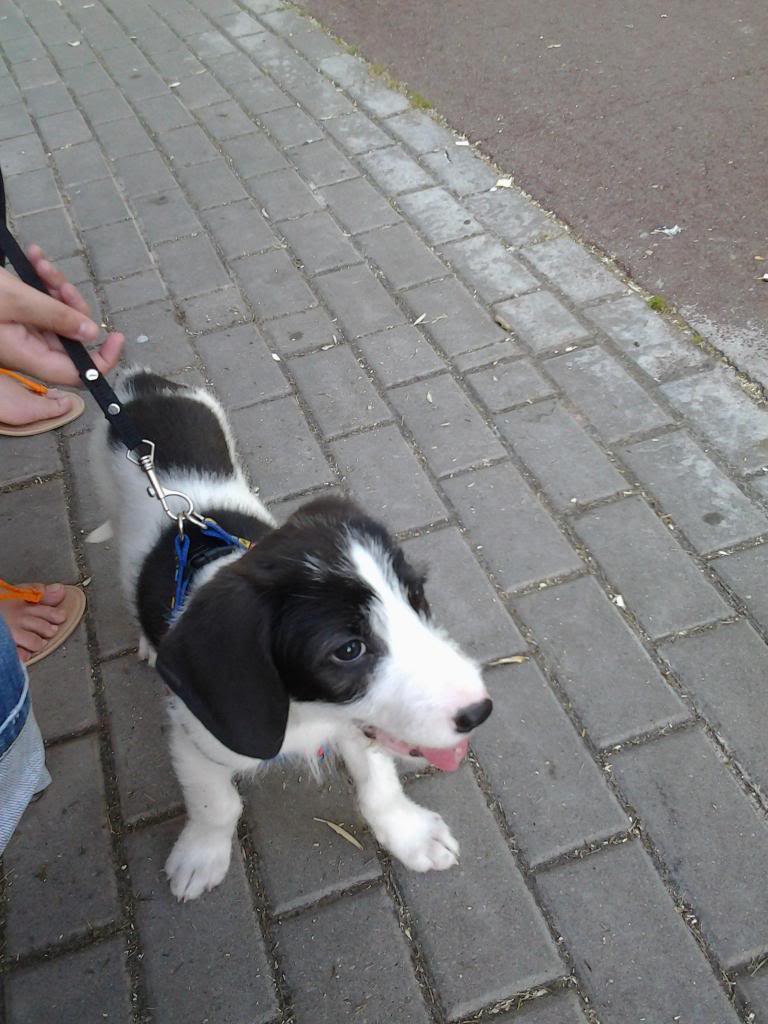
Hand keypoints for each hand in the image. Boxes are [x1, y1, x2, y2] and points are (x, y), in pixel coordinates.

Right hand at [0, 246, 123, 385]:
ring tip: (40, 263)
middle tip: (59, 284)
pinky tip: (34, 257)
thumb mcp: (16, 299)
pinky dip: (40, 281)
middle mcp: (25, 348)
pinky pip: (39, 302)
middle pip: (70, 337)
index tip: (118, 337)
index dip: (102, 360)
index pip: (77, 373)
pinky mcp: (12, 314)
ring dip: (55, 287)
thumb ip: (56, 316)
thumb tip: (91, 333)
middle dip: (72, 306)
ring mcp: (19, 331)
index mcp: (26, 356)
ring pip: (56, 315)